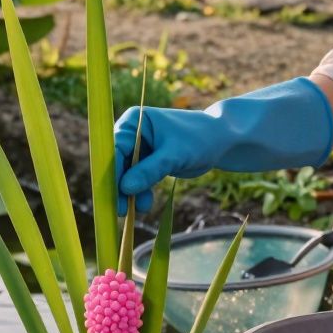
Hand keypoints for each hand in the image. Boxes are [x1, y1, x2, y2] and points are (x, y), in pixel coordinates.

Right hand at [113, 77, 332, 211]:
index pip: (115, 149)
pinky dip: (140, 192)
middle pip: (116, 163)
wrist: (222, 140)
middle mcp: (133, 132)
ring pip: (126, 174)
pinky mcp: (148, 161)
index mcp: (135, 121)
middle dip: (119, 186)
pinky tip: (144, 206)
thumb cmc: (200, 139)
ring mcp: (139, 147)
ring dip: (130, 193)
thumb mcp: (174, 155)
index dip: (111, 173)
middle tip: (119, 211)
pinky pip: (137, 179)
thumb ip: (149, 170)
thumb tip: (124, 188)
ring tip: (138, 210)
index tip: (110, 196)